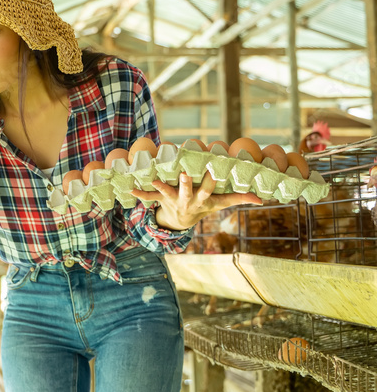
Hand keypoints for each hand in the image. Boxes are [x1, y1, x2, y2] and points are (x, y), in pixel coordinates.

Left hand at [131, 172, 262, 230]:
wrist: (180, 222)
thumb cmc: (202, 206)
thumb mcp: (220, 204)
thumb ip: (239, 199)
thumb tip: (262, 199)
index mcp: (202, 200)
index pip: (210, 190)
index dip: (212, 181)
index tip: (215, 170)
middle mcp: (187, 200)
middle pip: (187, 191)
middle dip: (186, 184)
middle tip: (184, 174)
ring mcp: (173, 200)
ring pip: (167, 193)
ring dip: (161, 187)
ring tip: (154, 180)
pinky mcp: (160, 200)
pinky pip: (148, 198)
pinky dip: (140, 194)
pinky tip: (130, 189)